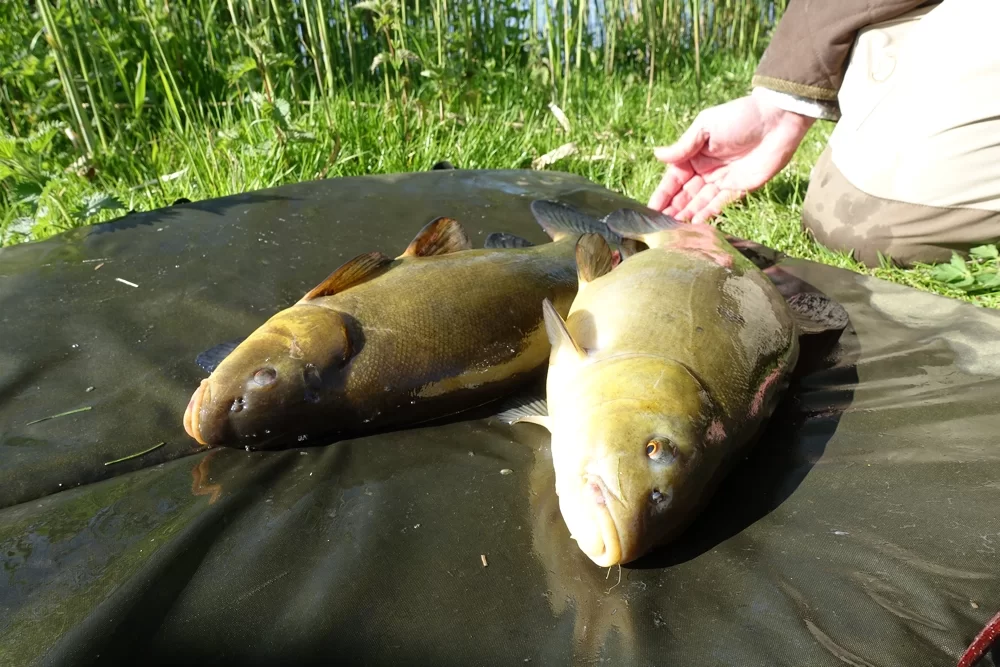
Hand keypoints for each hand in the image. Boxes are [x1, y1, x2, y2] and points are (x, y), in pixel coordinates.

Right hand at [647, 95, 814, 223]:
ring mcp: (722, 180)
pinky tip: (694, 224)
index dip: (662, 194)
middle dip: (672, 209)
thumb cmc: (739, 117)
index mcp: (694, 154)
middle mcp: (705, 169)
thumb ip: (683, 146)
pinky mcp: (740, 188)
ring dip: (686, 215)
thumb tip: (656, 154)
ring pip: (699, 202)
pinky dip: (707, 214)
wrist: (778, 120)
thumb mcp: (706, 127)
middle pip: (684, 194)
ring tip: (673, 229)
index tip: (650, 209)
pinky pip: (720, 204)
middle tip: (659, 227)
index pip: (673, 178)